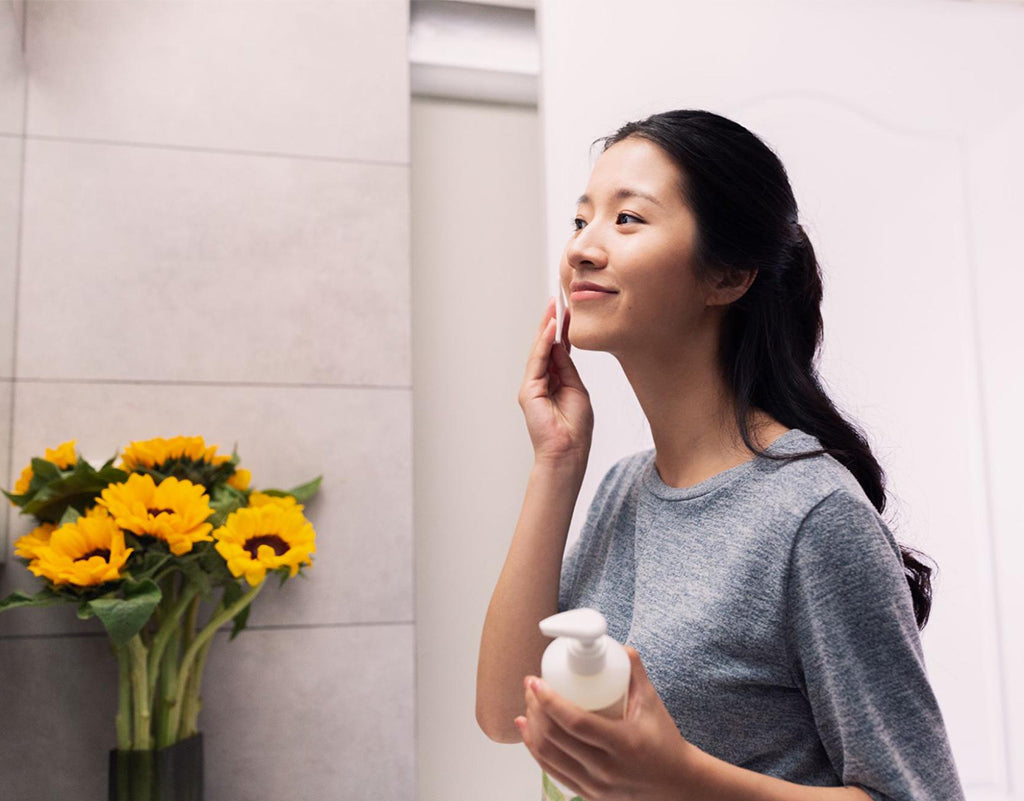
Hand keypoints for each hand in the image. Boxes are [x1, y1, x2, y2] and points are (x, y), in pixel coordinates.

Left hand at [514, 646, 700, 800]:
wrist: (676, 784)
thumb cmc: (664, 741)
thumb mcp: (652, 702)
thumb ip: (633, 670)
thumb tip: (614, 644)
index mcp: (624, 744)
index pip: (575, 722)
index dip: (550, 700)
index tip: (536, 681)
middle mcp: (607, 769)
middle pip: (555, 737)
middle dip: (535, 707)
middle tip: (532, 686)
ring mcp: (596, 786)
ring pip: (548, 755)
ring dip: (532, 727)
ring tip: (529, 703)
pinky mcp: (589, 795)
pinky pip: (552, 770)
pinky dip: (535, 748)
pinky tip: (528, 729)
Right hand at [518, 296, 593, 467]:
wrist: (567, 453)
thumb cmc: (575, 429)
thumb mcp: (577, 390)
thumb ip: (568, 369)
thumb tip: (563, 346)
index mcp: (554, 382)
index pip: (558, 350)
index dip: (562, 330)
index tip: (568, 309)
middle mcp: (540, 381)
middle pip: (545, 346)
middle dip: (552, 322)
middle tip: (558, 299)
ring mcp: (532, 386)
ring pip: (539, 350)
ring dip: (547, 327)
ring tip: (554, 306)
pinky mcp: (528, 391)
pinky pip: (537, 361)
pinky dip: (544, 343)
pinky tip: (552, 328)